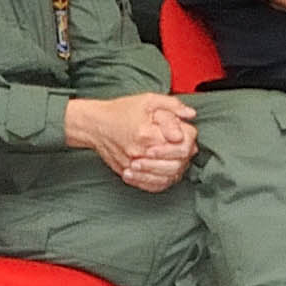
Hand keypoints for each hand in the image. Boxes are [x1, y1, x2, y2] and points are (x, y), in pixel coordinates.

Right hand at [64, 91, 200, 189]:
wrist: (95, 125)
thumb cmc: (121, 111)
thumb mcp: (149, 100)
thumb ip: (173, 106)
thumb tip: (190, 115)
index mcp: (149, 134)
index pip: (183, 144)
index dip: (188, 137)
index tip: (183, 131)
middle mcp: (141, 153)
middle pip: (177, 164)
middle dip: (183, 154)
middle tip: (181, 144)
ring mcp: (133, 166)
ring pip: (166, 177)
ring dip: (175, 168)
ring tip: (173, 157)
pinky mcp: (127, 173)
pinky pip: (151, 185)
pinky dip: (162, 180)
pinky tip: (163, 171)